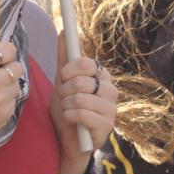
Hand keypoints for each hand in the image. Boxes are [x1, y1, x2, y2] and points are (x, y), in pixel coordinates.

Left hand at [51, 33, 116, 173]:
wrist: (67, 142)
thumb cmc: (67, 109)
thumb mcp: (63, 82)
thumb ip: (64, 58)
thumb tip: (64, 31)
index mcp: (103, 76)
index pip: (88, 63)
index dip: (71, 69)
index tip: (62, 76)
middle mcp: (111, 90)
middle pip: (82, 81)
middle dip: (65, 91)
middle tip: (64, 99)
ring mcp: (111, 109)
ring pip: (81, 98)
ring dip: (66, 105)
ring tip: (66, 110)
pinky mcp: (106, 127)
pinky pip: (82, 114)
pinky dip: (69, 116)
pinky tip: (69, 120)